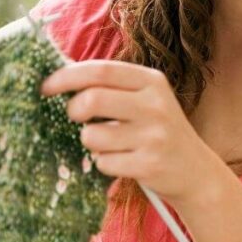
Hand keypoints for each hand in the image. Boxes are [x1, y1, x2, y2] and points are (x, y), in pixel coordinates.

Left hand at [40, 60, 222, 206]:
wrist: (197, 172)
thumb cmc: (157, 131)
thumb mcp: (145, 100)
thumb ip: (112, 87)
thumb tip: (60, 79)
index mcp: (152, 81)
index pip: (100, 70)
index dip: (66, 77)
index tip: (45, 87)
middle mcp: (155, 105)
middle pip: (92, 99)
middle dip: (73, 110)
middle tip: (74, 116)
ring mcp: (154, 136)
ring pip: (93, 136)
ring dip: (90, 142)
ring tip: (108, 144)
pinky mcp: (149, 165)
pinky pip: (103, 162)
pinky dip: (104, 163)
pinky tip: (123, 162)